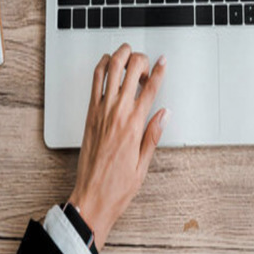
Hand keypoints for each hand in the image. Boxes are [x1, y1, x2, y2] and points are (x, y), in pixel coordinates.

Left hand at [68, 44, 168, 250]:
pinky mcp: (89, 113)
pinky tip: (109, 66)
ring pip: (111, 68)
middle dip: (141, 59)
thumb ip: (154, 134)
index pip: (151, 87)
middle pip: (131, 69)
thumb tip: (164, 113)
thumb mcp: (144, 164)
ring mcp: (100, 110)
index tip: (163, 61)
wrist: (91, 197)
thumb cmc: (116, 186)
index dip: (159, 69)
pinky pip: (95, 81)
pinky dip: (102, 66)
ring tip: (129, 57)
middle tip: (146, 66)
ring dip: (121, 55)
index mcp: (134, 125)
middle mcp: (117, 113)